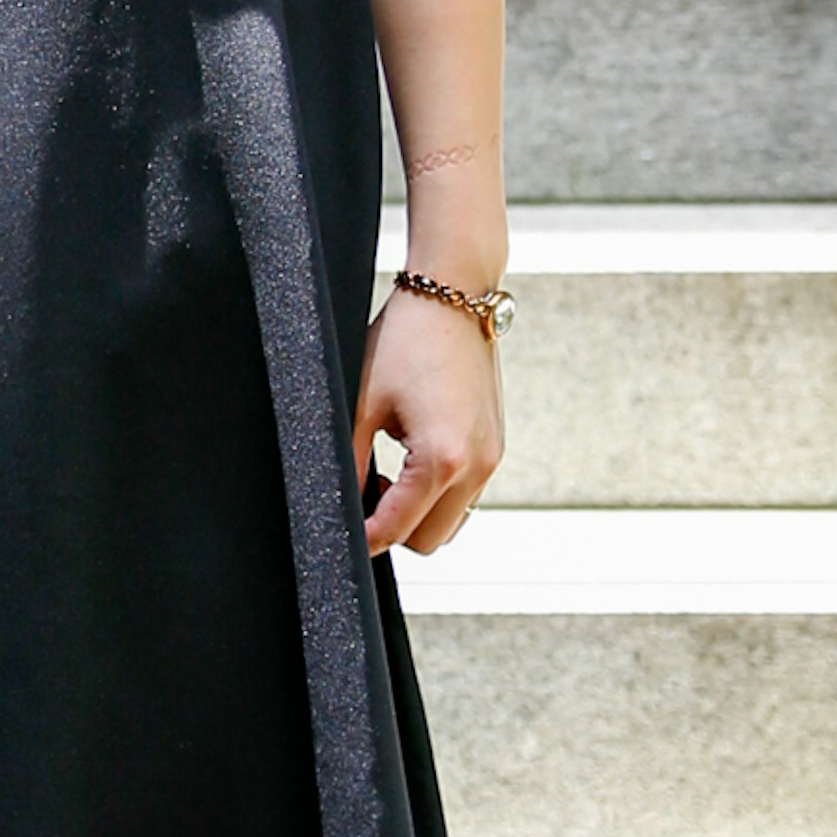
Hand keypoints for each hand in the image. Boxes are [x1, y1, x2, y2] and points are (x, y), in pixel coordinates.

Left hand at [355, 284, 502, 553]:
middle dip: (394, 528)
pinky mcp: (495, 446)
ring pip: (451, 522)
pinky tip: (411, 460)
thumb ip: (349, 461)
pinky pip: (465, 494)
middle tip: (365, 491)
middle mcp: (477, 466)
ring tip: (387, 474)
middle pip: (430, 540)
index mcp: (442, 458)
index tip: (343, 534)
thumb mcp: (361, 403)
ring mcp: (492, 458)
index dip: (364, 540)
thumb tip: (341, 501)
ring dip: (419, 514)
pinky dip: (438, 493)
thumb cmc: (406, 339)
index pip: (398, 530)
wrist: (454, 295)